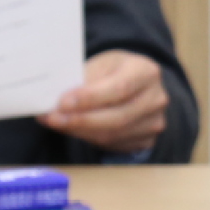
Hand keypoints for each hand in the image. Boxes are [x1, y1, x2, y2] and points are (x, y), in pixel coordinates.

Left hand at [38, 49, 168, 152]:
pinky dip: (87, 138)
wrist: (134, 85)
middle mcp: (156, 98)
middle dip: (81, 120)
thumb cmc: (112, 72)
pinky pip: (112, 145)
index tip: (62, 103)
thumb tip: (53, 99)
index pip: (119, 88)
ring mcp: (154, 122)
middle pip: (117, 117)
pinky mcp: (147, 140)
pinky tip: (71, 129)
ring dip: (79, 131)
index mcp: (146, 72)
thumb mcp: (99, 64)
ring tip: (56, 123)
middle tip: (52, 119)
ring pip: (112, 135)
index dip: (90, 98)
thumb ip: (82, 80)